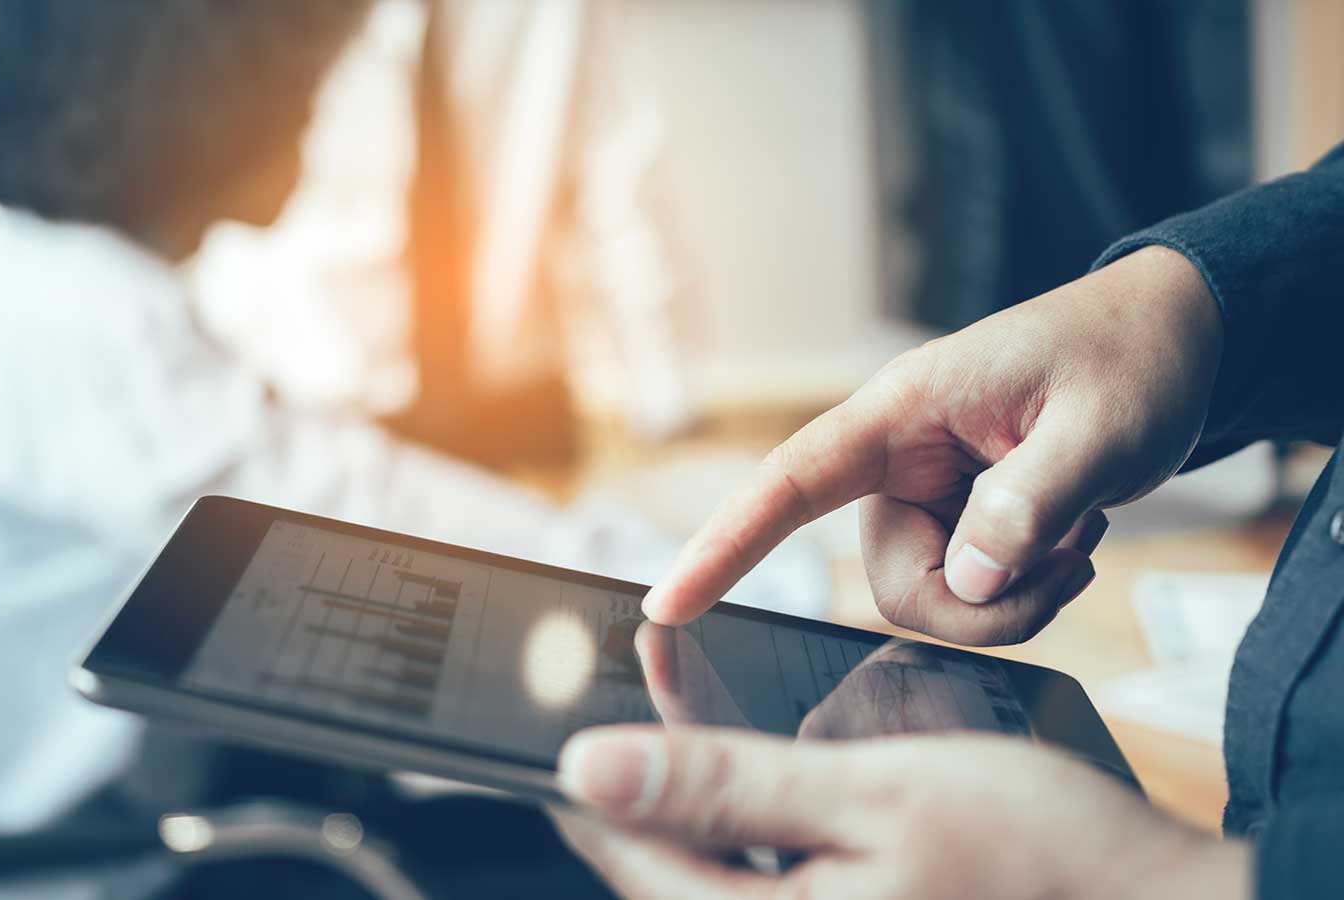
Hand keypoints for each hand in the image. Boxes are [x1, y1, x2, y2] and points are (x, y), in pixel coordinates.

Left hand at [554, 727, 1249, 899]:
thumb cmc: (1035, 853)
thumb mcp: (867, 793)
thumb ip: (723, 786)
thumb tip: (588, 766)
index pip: (635, 863)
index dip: (594, 785)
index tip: (563, 721)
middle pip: (673, 876)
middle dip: (646, 788)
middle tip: (634, 703)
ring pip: (721, 881)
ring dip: (697, 808)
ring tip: (688, 719)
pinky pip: (774, 890)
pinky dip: (753, 836)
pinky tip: (764, 786)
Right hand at [643, 247, 1222, 644]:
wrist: (1170, 339)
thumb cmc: (1127, 357)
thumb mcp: (1099, 429)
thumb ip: (1027, 506)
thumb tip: (966, 586)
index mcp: (902, 411)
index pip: (790, 481)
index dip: (725, 545)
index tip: (666, 604)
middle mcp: (896, 456)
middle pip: (890, 582)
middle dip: (983, 603)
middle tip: (1073, 553)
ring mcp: (925, 493)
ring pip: (931, 600)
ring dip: (1014, 597)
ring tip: (1079, 532)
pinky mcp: (955, 520)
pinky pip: (966, 597)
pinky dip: (1024, 592)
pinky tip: (1071, 538)